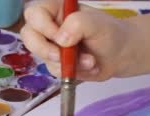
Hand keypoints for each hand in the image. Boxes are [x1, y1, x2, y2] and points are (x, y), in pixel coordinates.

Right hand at [20, 0, 137, 80]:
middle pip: (28, 35)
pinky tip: (89, 66)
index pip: (34, 13)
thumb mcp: (96, 23)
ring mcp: (52, 46)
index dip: (42, 26)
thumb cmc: (109, 33)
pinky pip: (55, 71)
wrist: (121, 54)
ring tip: (89, 60)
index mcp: (56, 9)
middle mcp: (50, 26)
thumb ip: (78, 24)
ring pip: (42, 57)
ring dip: (65, 62)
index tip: (60, 37)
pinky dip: (72, 71)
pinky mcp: (57, 63)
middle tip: (60, 55)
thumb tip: (60, 40)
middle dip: (44, 48)